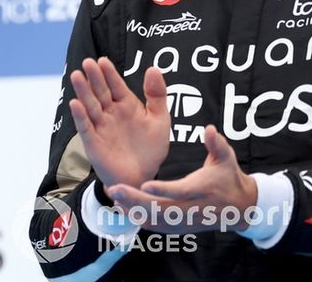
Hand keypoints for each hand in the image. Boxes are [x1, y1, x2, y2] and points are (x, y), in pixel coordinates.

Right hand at [69, 57, 169, 190]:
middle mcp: (110, 113)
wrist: (142, 178)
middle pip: (100, 92)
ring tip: (77, 76)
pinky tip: (75, 104)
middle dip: (94, 78)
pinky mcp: (93, 142)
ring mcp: (100, 126)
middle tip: (88, 62)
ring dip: (83, 91)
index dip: (109, 73)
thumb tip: (153, 68)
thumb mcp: (159, 120)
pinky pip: (85, 127)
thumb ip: (157, 95)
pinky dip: (80, 116)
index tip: (103, 60)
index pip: (116, 85)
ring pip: (90, 105)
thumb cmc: (150, 148)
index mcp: (125, 105)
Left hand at [106, 125, 257, 232]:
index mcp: (204, 189)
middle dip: (137, 201)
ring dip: (134, 210)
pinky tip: (123, 208)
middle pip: (163, 208)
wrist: (241, 207)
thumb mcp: (227, 158)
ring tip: (114, 196)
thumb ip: (217, 144)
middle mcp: (194, 208)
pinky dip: (140, 219)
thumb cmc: (229, 177)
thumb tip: (210, 129)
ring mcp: (187, 220)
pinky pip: (159, 227)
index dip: (164, 190)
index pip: (182, 191)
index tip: (144, 184)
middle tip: (114, 189)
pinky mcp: (182, 227)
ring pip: (158, 220)